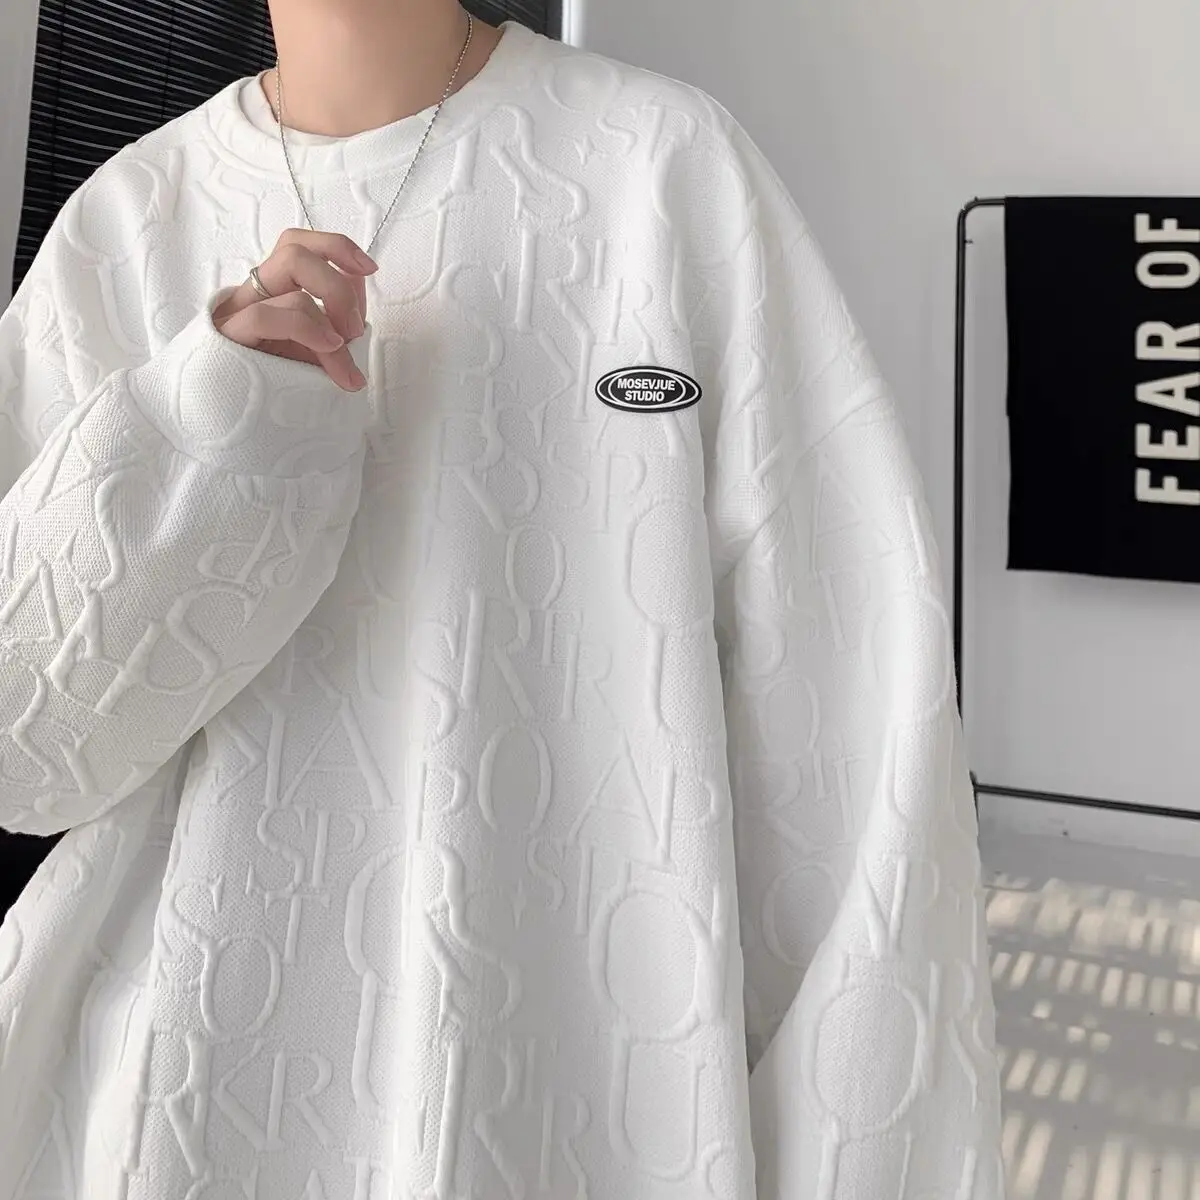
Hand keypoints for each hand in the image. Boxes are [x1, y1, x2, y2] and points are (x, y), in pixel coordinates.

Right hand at [213, 228, 377, 391]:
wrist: (246, 430)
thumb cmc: (283, 391)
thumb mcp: (321, 350)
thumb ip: (339, 315)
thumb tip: (359, 279)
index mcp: (270, 296)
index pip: (296, 245)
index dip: (335, 247)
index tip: (370, 268)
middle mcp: (251, 296)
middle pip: (293, 249)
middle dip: (338, 283)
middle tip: (353, 328)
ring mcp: (236, 313)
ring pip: (287, 275)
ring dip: (331, 316)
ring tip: (343, 359)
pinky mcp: (228, 338)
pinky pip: (266, 316)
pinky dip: (307, 328)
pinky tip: (327, 349)